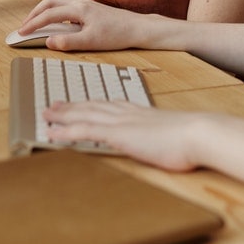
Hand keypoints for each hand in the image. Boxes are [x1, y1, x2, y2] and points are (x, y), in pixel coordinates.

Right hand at [18, 0, 149, 51]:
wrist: (137, 28)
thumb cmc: (117, 35)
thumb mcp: (91, 42)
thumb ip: (68, 42)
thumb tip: (48, 41)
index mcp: (79, 9)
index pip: (49, 14)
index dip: (33, 24)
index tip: (21, 33)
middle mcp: (80, 2)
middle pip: (49, 1)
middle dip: (34, 13)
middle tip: (24, 26)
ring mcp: (85, 4)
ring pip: (57, 2)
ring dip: (44, 11)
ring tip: (36, 24)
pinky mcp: (90, 8)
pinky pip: (65, 6)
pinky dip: (54, 12)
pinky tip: (56, 24)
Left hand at [44, 101, 202, 171]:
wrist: (196, 133)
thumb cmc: (191, 138)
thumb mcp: (172, 134)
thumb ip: (161, 134)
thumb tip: (163, 141)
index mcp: (139, 112)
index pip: (108, 105)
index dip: (90, 104)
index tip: (79, 103)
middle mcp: (126, 113)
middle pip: (92, 106)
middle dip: (71, 106)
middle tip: (53, 105)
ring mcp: (121, 122)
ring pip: (84, 115)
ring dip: (62, 115)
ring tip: (46, 114)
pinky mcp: (118, 134)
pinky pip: (84, 131)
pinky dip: (66, 131)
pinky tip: (52, 133)